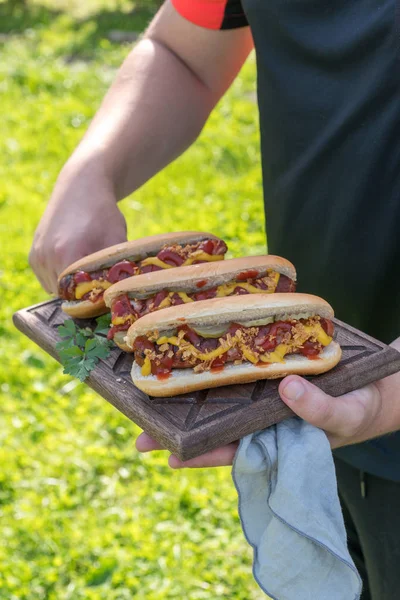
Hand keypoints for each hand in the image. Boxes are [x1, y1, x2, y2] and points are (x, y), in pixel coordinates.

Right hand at [29, 158, 126, 293]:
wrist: (81, 188)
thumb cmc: (103, 215)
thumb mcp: (117, 241)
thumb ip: (117, 269)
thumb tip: (122, 293)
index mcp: (68, 255)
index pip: (79, 295)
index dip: (93, 298)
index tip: (104, 292)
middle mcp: (48, 257)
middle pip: (66, 294)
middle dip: (82, 293)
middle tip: (97, 283)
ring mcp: (38, 256)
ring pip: (55, 288)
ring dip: (69, 285)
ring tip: (85, 269)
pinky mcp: (33, 255)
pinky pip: (46, 279)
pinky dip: (59, 278)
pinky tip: (72, 263)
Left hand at [136, 376, 383, 467]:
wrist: (378, 384)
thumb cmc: (362, 407)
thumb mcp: (345, 414)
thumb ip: (318, 409)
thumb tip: (285, 390)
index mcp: (277, 437)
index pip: (233, 450)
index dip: (201, 455)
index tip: (168, 457)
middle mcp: (262, 417)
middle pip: (214, 426)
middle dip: (179, 431)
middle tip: (139, 434)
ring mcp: (263, 394)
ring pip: (220, 399)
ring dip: (189, 396)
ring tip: (152, 395)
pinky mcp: (269, 370)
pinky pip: (239, 371)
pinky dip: (218, 367)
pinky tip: (195, 356)